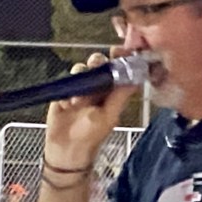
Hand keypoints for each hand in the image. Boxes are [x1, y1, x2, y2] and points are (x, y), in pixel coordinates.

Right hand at [44, 48, 140, 165]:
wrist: (66, 150)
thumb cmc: (90, 137)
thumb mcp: (109, 116)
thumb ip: (120, 95)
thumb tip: (136, 77)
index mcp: (113, 93)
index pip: (119, 69)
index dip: (120, 58)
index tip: (118, 51)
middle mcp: (98, 88)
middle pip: (100, 64)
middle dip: (98, 62)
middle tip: (95, 65)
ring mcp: (81, 89)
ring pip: (82, 69)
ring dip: (81, 77)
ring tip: (78, 99)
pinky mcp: (65, 92)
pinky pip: (67, 80)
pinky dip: (67, 87)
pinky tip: (67, 103)